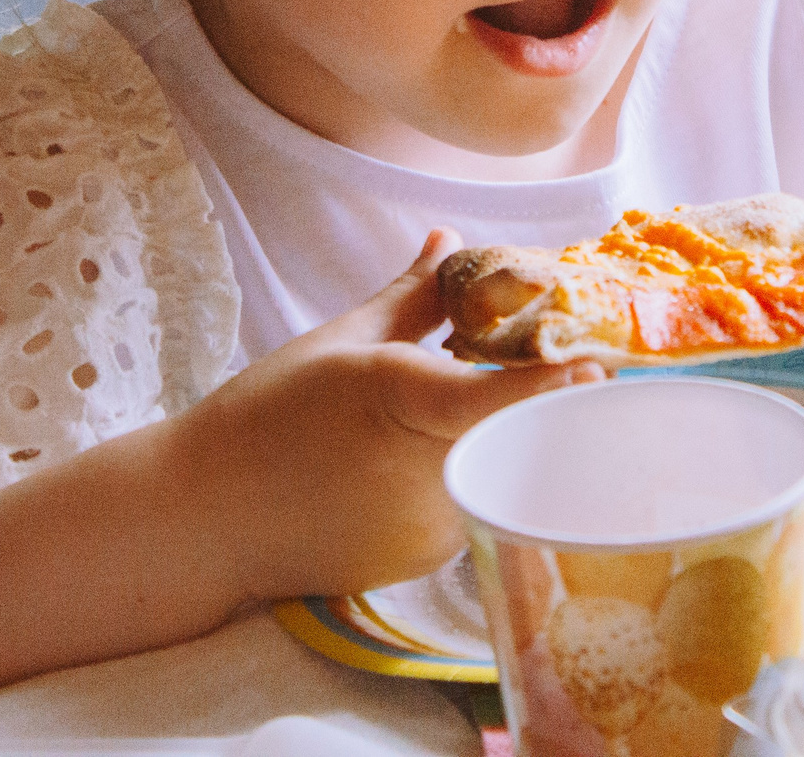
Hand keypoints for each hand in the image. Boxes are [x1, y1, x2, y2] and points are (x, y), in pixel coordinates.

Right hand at [179, 230, 600, 602]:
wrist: (205, 520)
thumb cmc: (265, 416)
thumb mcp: (340, 342)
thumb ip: (412, 297)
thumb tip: (452, 241)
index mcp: (396, 400)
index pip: (490, 397)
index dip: (547, 383)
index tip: (598, 367)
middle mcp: (422, 471)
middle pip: (513, 432)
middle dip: (542, 403)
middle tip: (573, 369)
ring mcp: (428, 526)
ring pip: (497, 467)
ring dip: (497, 438)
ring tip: (444, 418)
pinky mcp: (426, 562)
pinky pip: (471, 504)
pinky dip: (462, 477)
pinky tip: (411, 470)